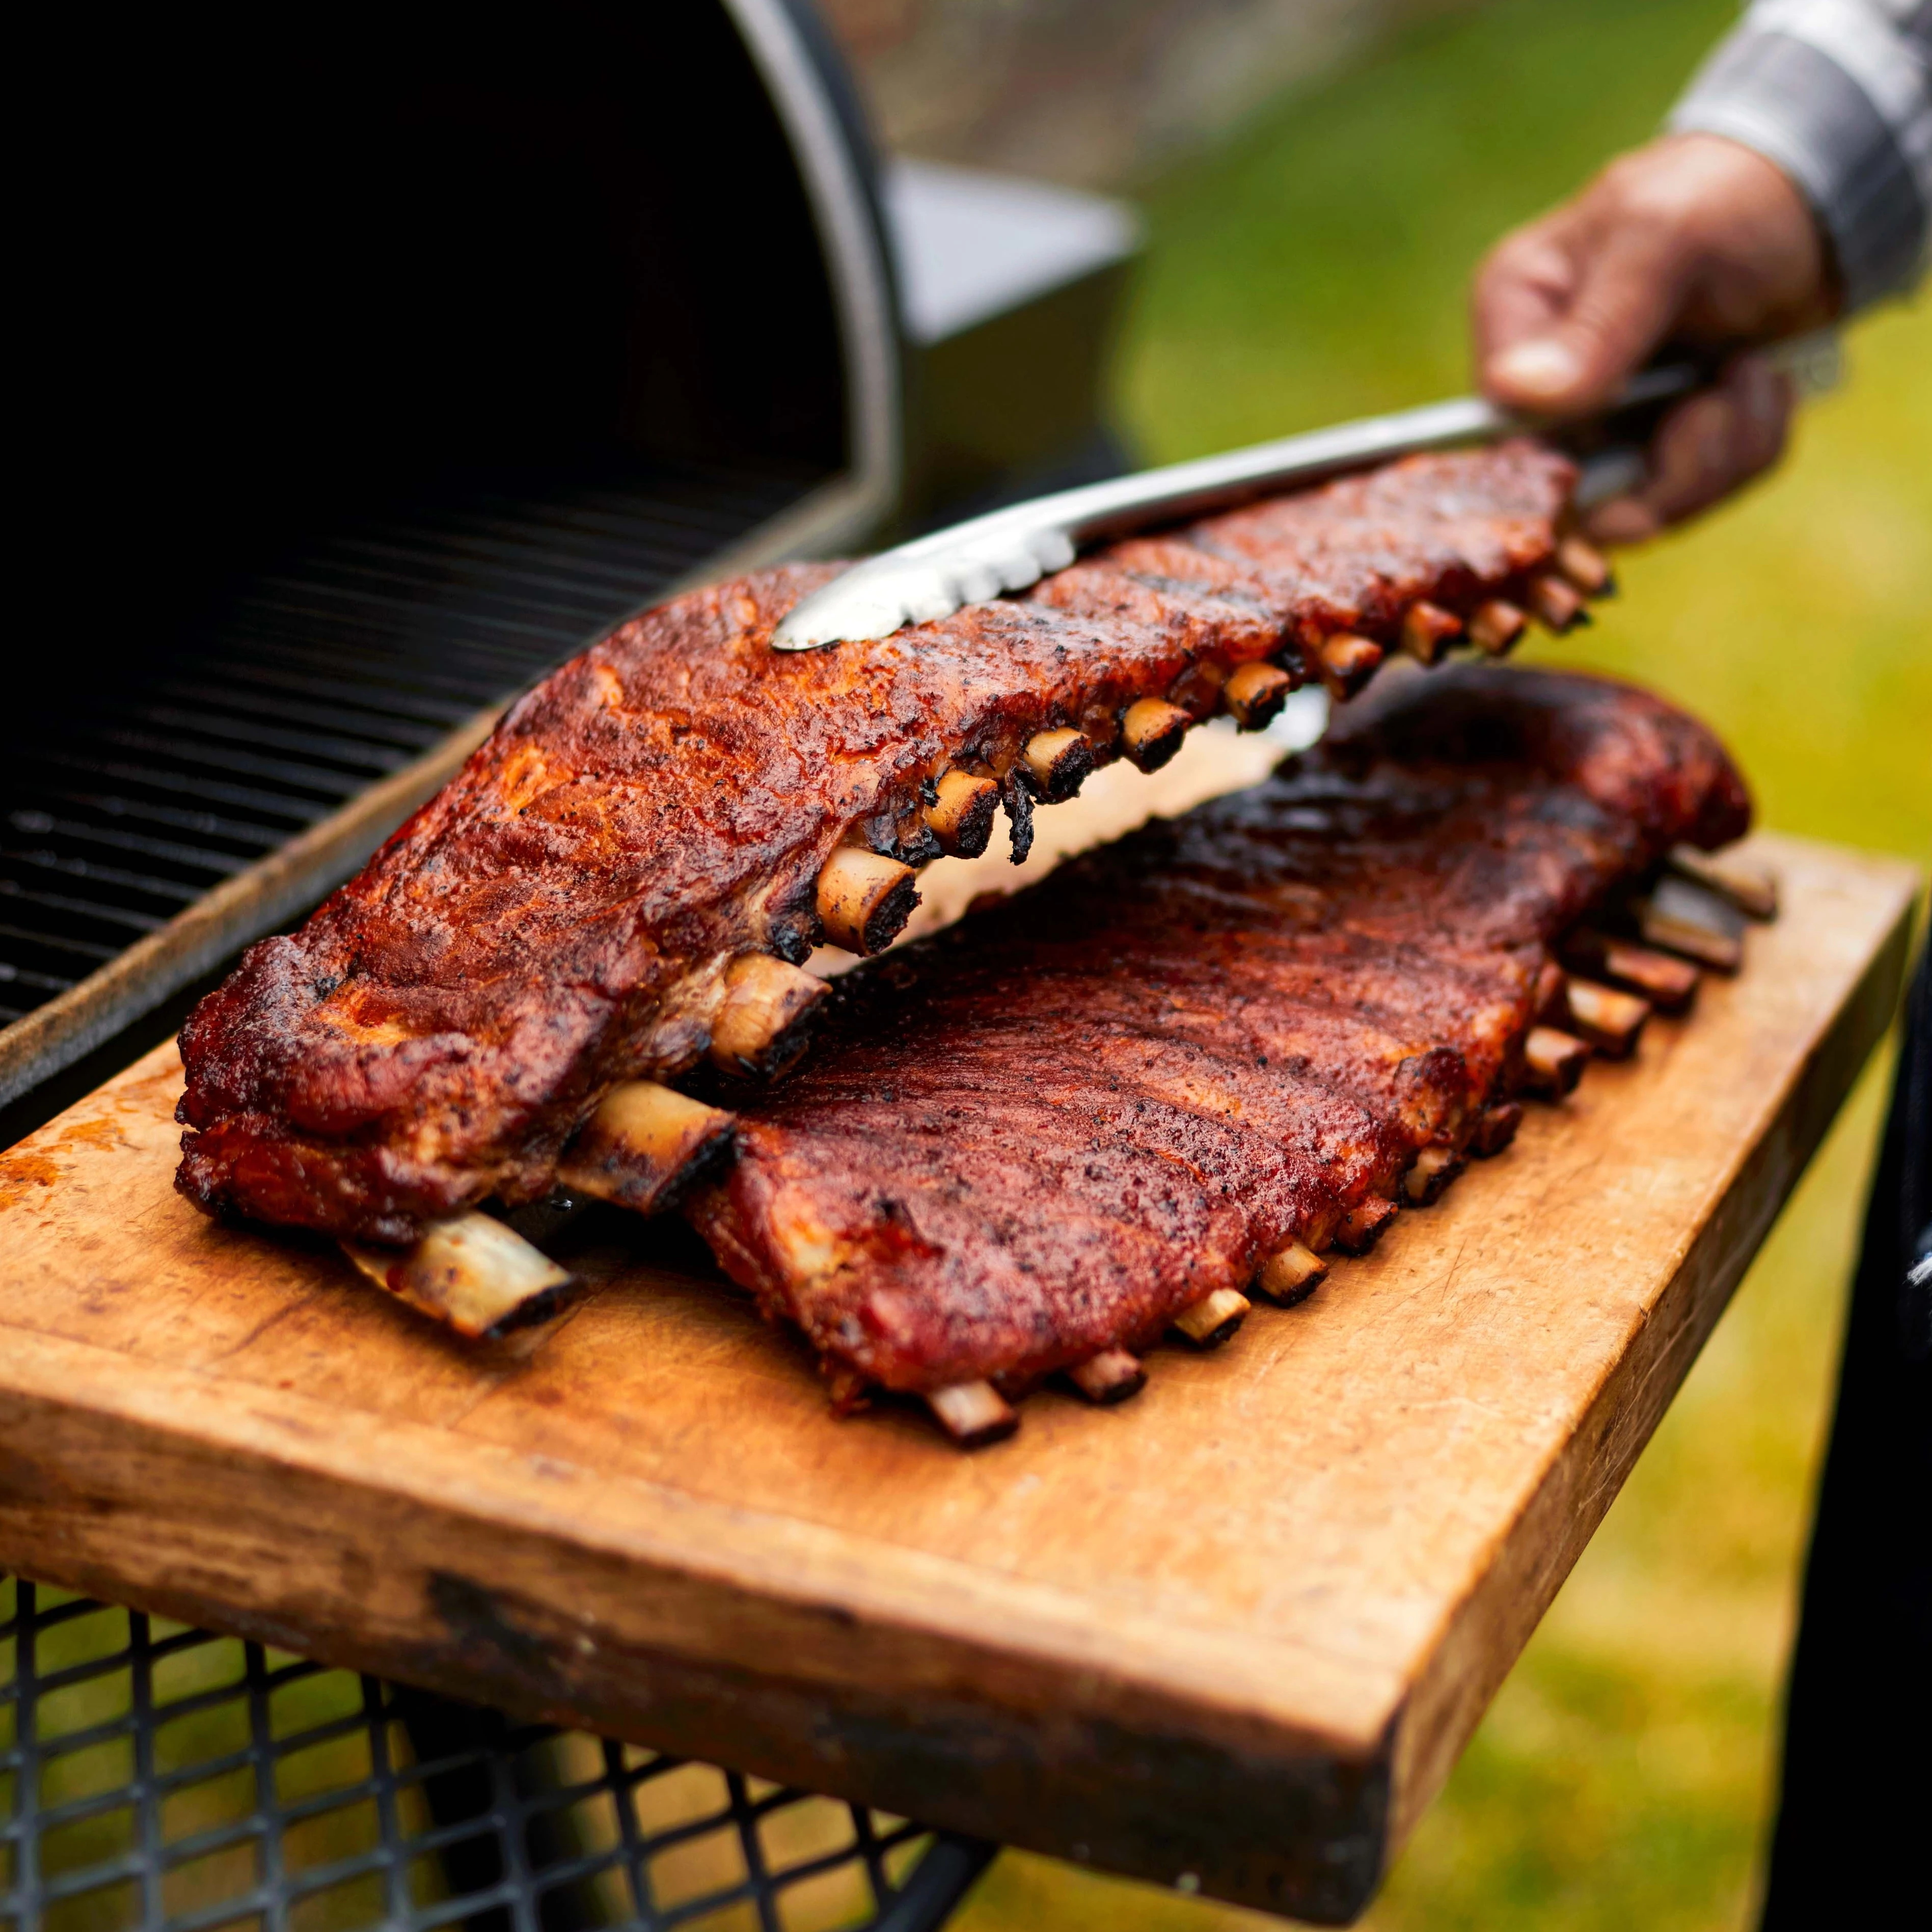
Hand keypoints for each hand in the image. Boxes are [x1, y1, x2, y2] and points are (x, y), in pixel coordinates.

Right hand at [1473, 133, 1834, 541]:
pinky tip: (1760, 382)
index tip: (1646, 457)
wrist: (1812, 200)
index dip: (1570, 473)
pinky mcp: (1660, 442)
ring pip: (1643, 505)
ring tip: (1753, 374)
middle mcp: (1545, 384)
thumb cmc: (1724, 193)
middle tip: (1722, 403)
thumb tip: (1514, 394)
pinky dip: (1746, 446)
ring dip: (1720, 454)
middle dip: (1668, 468)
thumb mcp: (1664, 239)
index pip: (1507, 435)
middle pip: (1576, 493)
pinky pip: (1697, 491)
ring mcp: (1603, 420)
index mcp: (1514, 318)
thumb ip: (1596, 325)